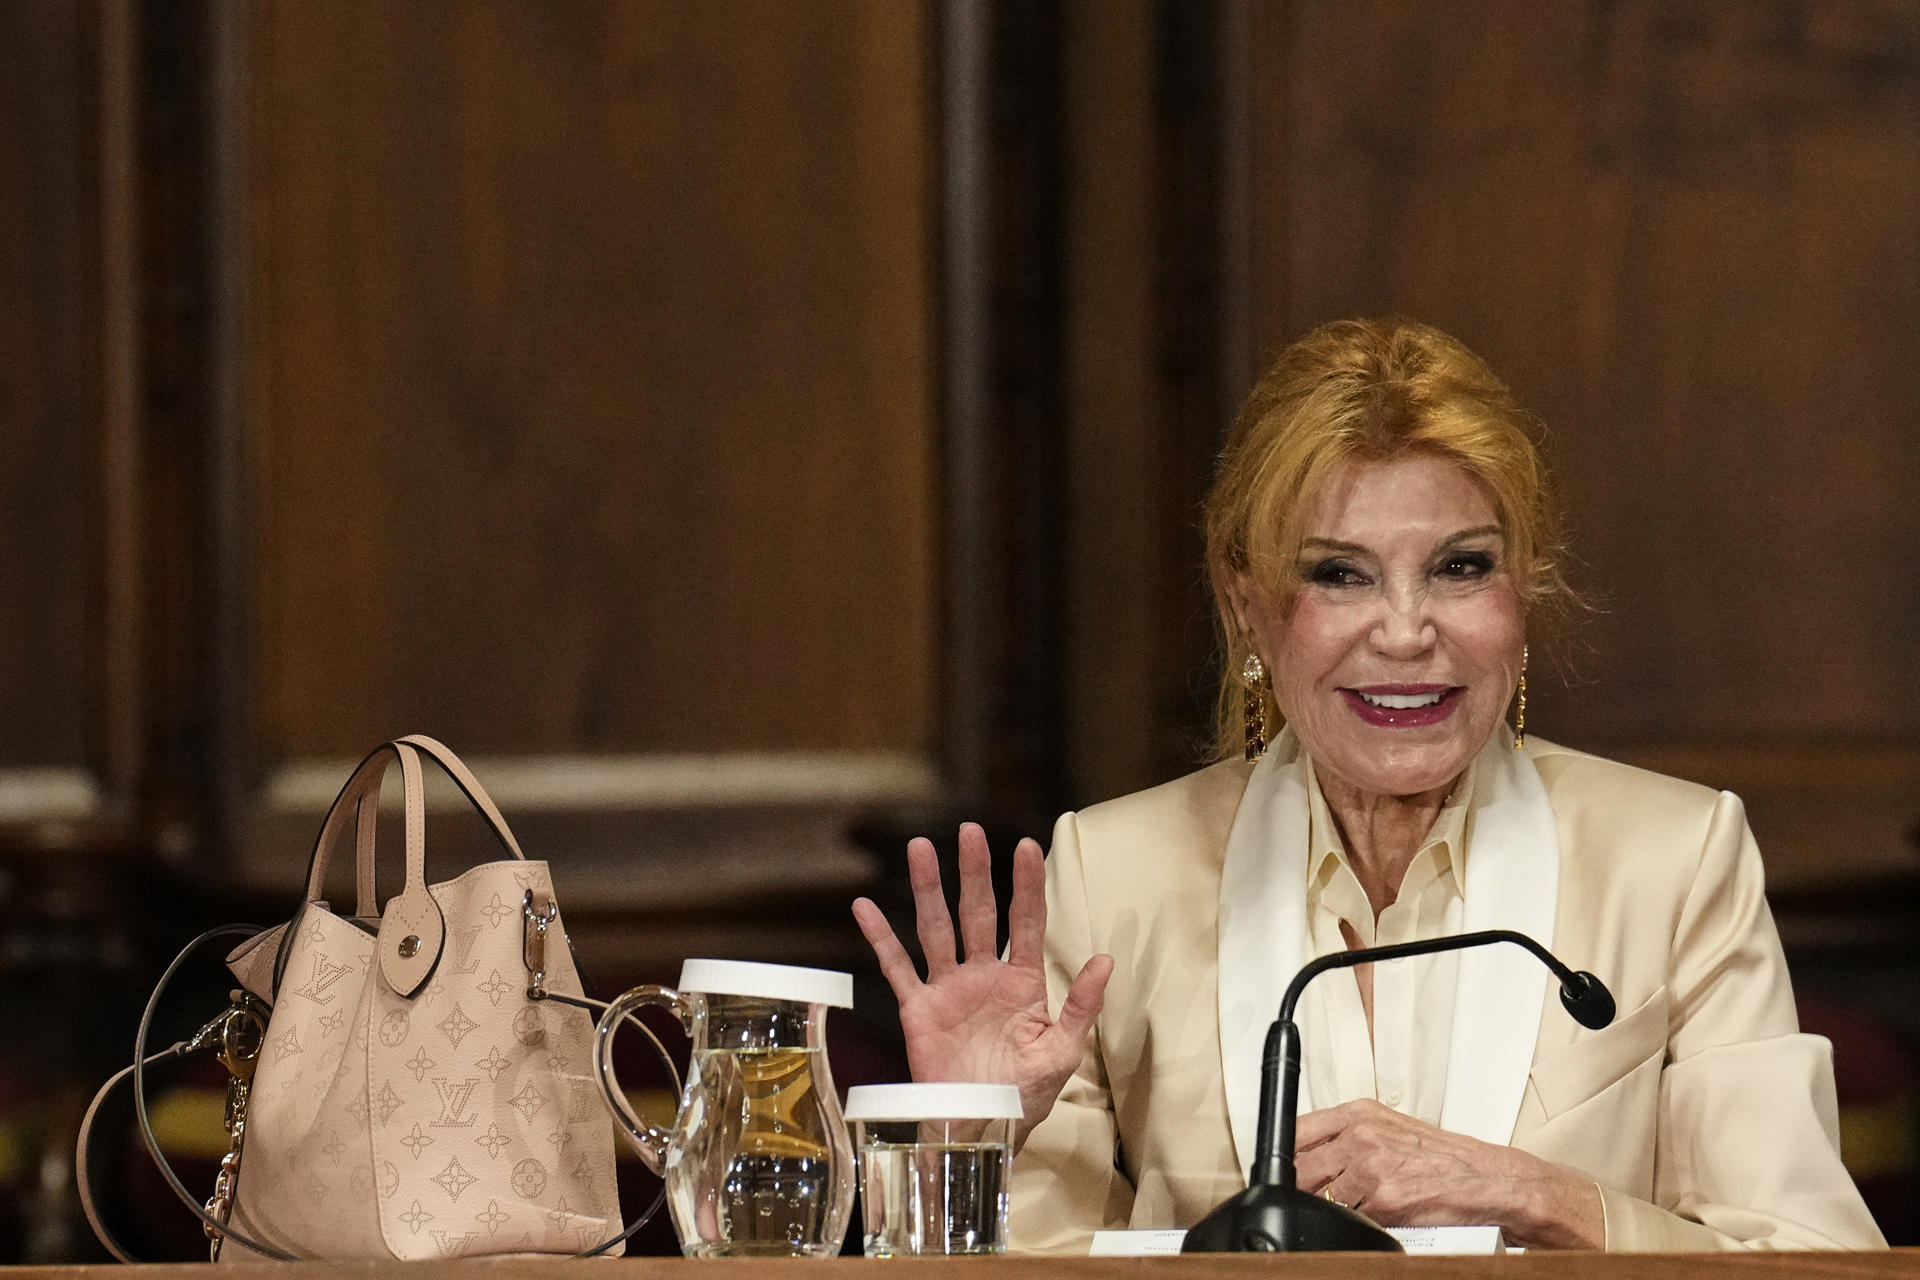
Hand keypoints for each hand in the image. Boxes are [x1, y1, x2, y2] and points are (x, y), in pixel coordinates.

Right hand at [851, 822, 1112, 1145]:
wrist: (981, 1132)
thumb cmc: (1025, 1095)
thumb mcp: (1062, 1051)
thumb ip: (1081, 1005)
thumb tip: (1105, 959)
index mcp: (1021, 983)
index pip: (1026, 923)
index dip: (1026, 886)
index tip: (1026, 846)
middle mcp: (983, 976)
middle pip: (978, 913)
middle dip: (975, 873)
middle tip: (970, 831)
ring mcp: (948, 990)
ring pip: (936, 928)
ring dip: (928, 889)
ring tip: (921, 848)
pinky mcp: (918, 1010)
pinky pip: (896, 968)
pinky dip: (880, 938)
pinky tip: (864, 907)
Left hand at [1295, 1099, 1603, 1249]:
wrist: (1487, 1179)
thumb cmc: (1441, 1157)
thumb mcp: (1388, 1130)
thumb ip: (1347, 1138)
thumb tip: (1308, 1156)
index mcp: (1358, 1114)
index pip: (1294, 1130)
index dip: (1280, 1156)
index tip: (1274, 1170)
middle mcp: (1361, 1134)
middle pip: (1299, 1165)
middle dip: (1297, 1187)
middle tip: (1302, 1200)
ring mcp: (1370, 1166)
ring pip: (1319, 1194)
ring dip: (1323, 1208)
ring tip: (1340, 1210)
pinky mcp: (1383, 1198)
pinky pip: (1348, 1217)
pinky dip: (1351, 1223)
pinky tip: (1365, 1218)